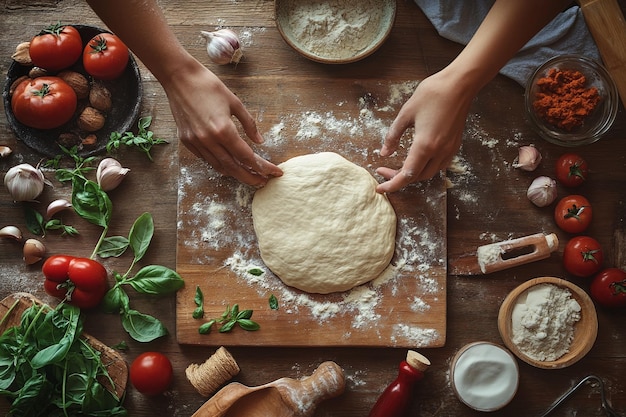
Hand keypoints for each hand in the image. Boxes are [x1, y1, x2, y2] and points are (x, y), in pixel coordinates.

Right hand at [162, 62, 282, 185]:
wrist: (178, 77)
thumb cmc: (208, 85)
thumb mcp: (235, 102)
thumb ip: (249, 124)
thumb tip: (259, 141)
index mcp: (224, 130)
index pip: (247, 157)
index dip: (263, 167)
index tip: (274, 172)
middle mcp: (209, 140)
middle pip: (234, 168)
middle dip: (250, 178)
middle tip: (262, 182)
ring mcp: (196, 142)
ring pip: (219, 167)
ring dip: (235, 173)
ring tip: (248, 174)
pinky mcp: (187, 141)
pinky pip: (206, 159)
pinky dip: (219, 164)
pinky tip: (229, 163)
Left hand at [375, 71, 473, 192]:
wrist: (460, 84)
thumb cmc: (432, 94)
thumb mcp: (406, 113)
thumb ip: (393, 136)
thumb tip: (384, 153)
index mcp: (425, 145)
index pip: (407, 175)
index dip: (392, 185)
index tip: (380, 188)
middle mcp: (439, 152)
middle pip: (418, 177)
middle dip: (399, 178)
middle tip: (385, 170)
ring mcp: (449, 150)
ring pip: (429, 173)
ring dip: (413, 174)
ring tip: (398, 166)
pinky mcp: (455, 145)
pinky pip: (439, 165)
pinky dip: (425, 167)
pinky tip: (417, 158)